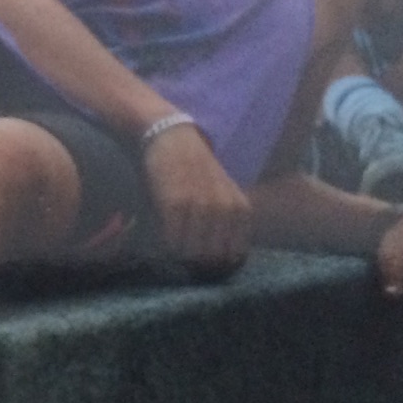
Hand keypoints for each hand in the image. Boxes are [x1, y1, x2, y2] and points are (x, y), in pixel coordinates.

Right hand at [141, 125, 250, 276]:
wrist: (172, 139)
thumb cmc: (195, 171)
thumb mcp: (223, 196)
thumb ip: (227, 225)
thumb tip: (216, 264)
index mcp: (241, 210)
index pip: (234, 257)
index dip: (215, 264)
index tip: (199, 259)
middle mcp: (225, 210)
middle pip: (212, 259)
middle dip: (195, 263)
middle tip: (180, 254)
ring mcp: (201, 207)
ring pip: (190, 254)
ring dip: (177, 255)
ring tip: (169, 243)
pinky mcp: (175, 204)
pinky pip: (170, 242)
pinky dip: (162, 245)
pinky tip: (160, 233)